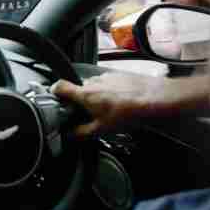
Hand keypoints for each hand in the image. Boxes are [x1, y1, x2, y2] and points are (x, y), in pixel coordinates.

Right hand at [51, 72, 168, 137]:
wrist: (156, 98)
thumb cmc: (130, 113)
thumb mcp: (102, 129)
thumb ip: (81, 132)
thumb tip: (69, 134)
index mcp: (84, 95)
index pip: (59, 87)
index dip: (54, 93)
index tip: (55, 99)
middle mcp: (93, 82)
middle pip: (78, 90)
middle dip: (81, 101)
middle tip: (90, 114)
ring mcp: (106, 77)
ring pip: (94, 87)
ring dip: (97, 97)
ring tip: (110, 110)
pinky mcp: (119, 75)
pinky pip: (108, 84)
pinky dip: (110, 92)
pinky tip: (121, 103)